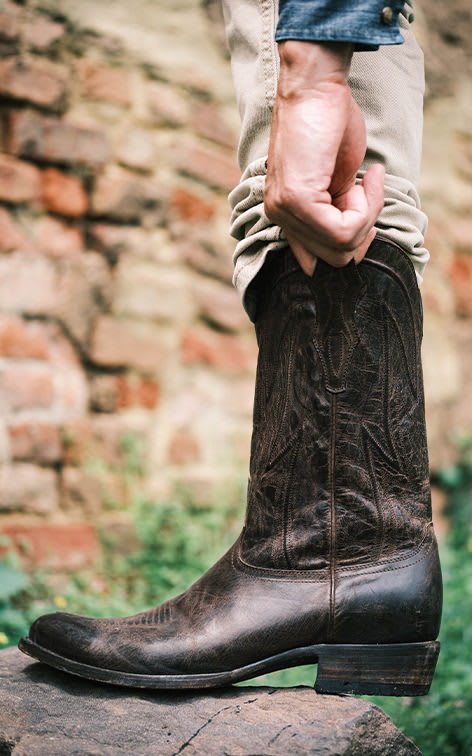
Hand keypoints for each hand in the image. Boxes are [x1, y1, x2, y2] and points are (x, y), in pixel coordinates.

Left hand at [264, 41, 384, 274]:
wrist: (317, 84)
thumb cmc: (330, 121)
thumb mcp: (338, 179)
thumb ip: (337, 214)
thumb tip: (352, 250)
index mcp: (284, 212)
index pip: (317, 259)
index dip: (352, 241)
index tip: (366, 203)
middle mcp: (278, 215)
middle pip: (334, 258)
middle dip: (364, 228)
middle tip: (369, 189)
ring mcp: (285, 209)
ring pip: (342, 246)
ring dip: (368, 214)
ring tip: (367, 180)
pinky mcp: (297, 200)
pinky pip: (344, 230)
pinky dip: (368, 206)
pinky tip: (368, 178)